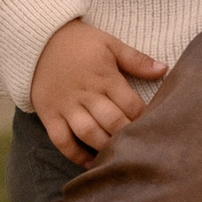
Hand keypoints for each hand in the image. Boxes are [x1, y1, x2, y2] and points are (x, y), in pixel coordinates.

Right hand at [30, 19, 165, 164]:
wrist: (38, 39)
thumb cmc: (78, 42)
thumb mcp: (109, 43)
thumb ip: (136, 59)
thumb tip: (164, 69)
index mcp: (105, 77)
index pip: (131, 104)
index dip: (144, 119)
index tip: (153, 127)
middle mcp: (86, 94)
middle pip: (112, 122)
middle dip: (128, 136)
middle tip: (139, 147)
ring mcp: (66, 106)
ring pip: (88, 133)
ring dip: (105, 147)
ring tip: (118, 156)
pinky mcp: (49, 114)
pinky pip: (61, 140)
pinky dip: (74, 154)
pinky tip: (89, 162)